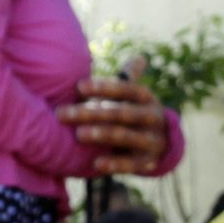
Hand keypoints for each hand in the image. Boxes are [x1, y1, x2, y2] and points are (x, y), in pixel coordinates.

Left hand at [58, 56, 170, 175]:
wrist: (161, 144)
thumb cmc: (136, 113)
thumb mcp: (136, 96)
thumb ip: (129, 78)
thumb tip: (139, 58)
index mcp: (146, 99)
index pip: (128, 89)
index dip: (105, 87)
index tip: (79, 87)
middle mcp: (152, 118)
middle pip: (122, 113)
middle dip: (92, 112)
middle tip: (62, 114)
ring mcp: (151, 140)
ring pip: (126, 136)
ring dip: (102, 134)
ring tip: (79, 135)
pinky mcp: (148, 162)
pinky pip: (131, 164)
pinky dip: (114, 164)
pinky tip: (95, 164)